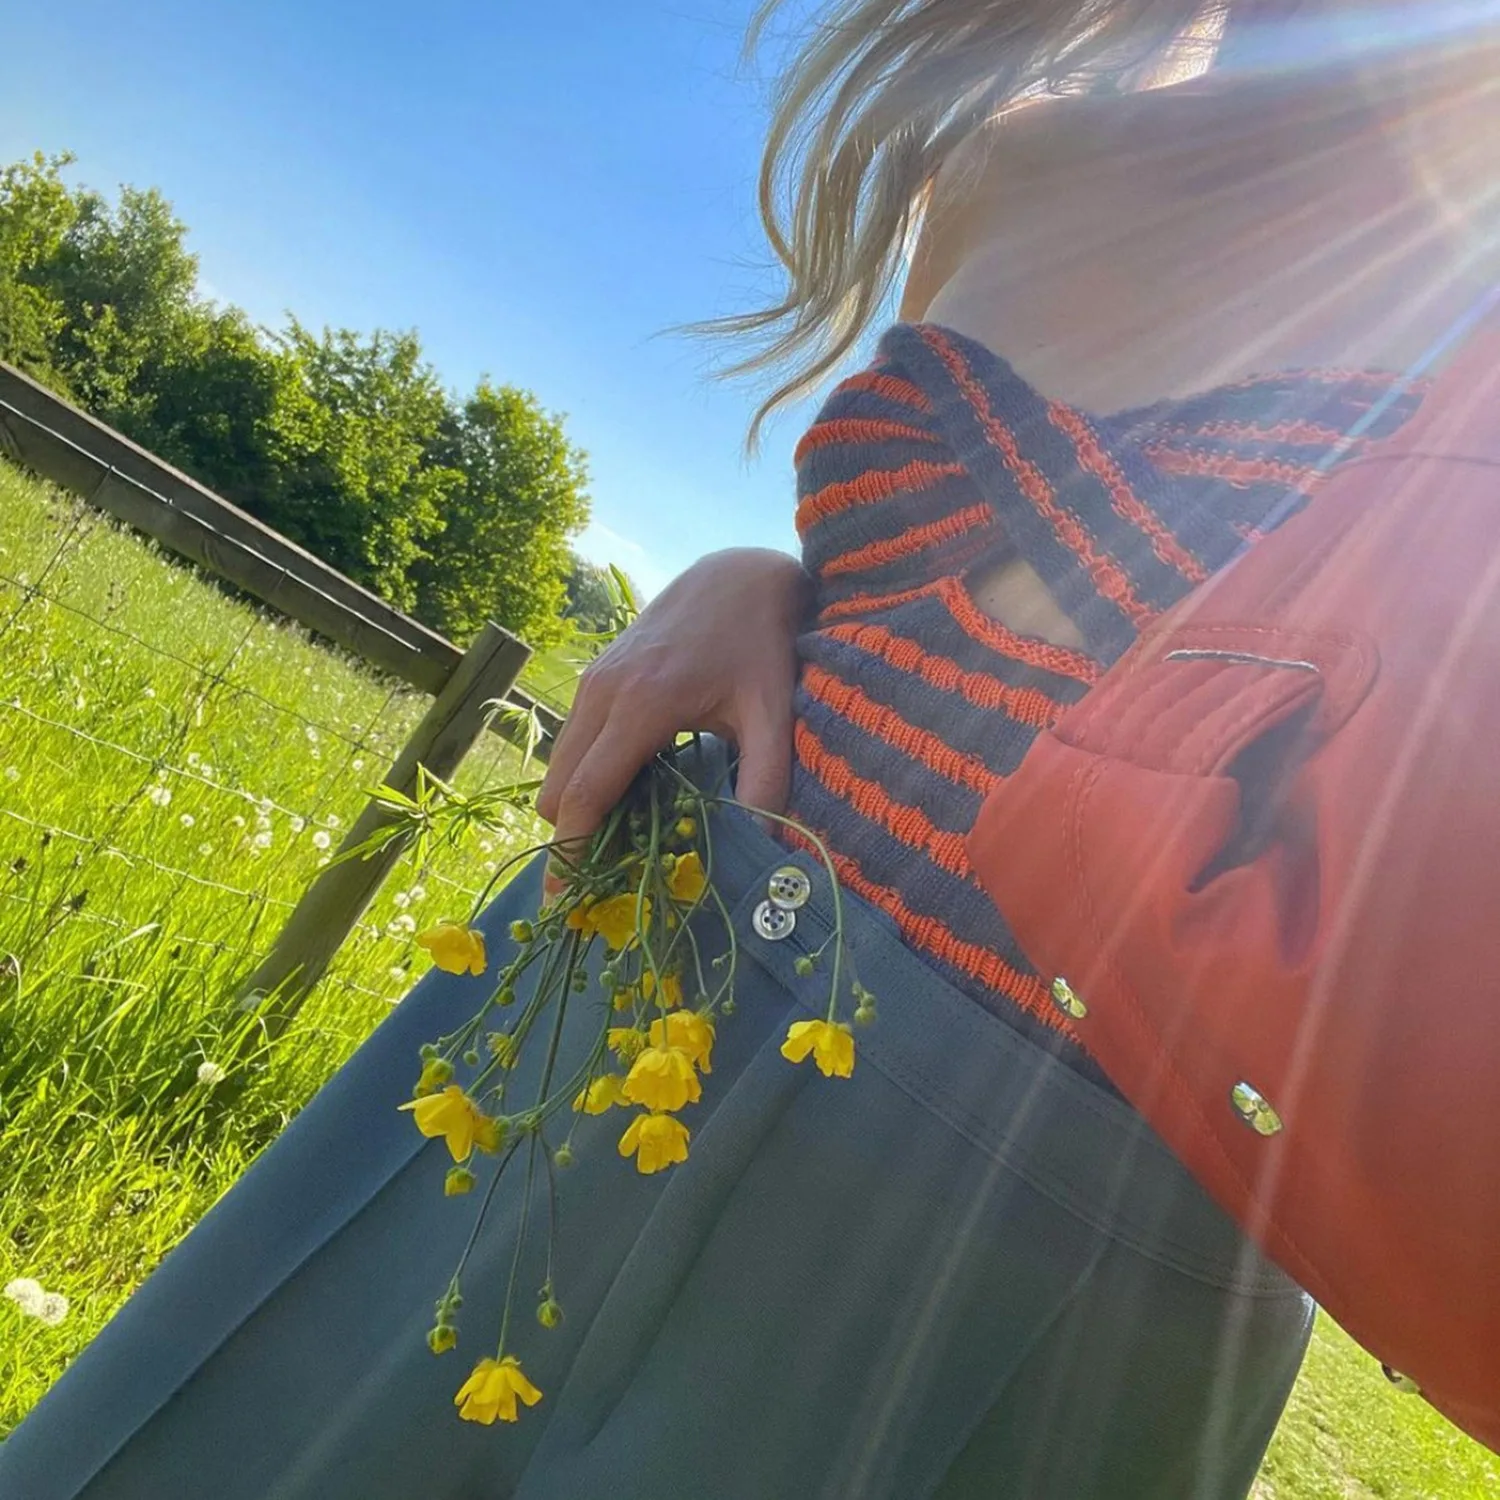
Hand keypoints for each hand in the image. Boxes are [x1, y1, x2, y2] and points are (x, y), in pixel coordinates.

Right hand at [537, 548, 810, 893]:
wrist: (740, 573)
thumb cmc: (762, 644)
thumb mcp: (775, 713)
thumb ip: (767, 781)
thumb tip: (764, 850)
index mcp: (641, 705)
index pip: (587, 794)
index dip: (572, 853)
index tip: (567, 902)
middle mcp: (603, 691)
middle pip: (558, 789)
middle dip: (571, 840)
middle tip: (607, 884)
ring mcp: (593, 680)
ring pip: (558, 766)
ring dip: (578, 808)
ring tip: (623, 845)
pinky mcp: (597, 675)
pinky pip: (572, 742)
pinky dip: (585, 776)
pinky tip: (632, 794)